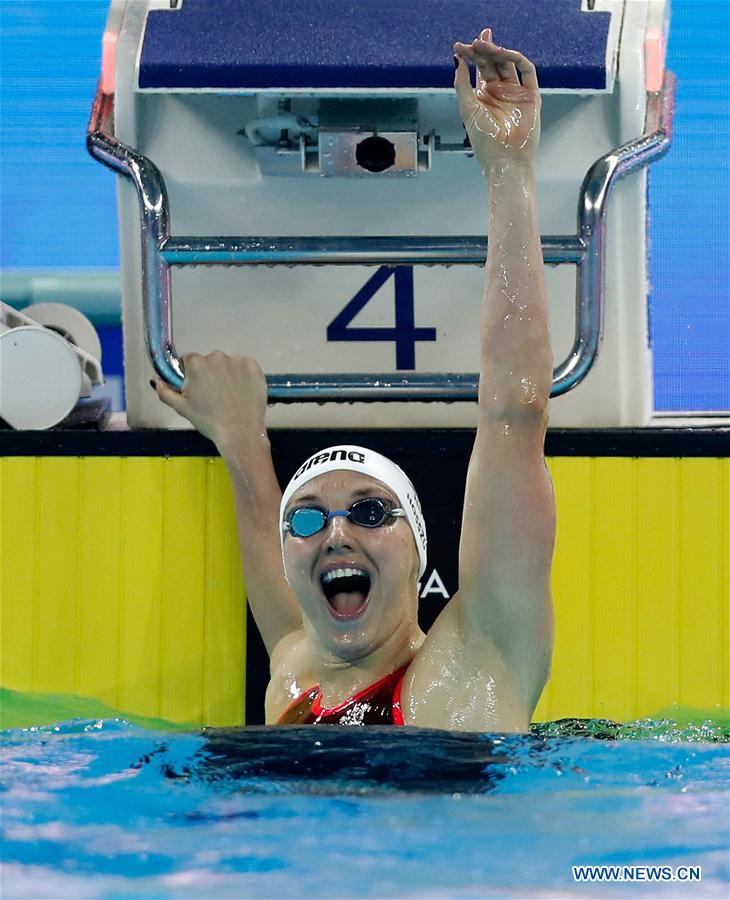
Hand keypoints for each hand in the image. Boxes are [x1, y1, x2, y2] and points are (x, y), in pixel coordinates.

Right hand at [153, 352, 267, 448]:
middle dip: (209, 373)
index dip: (191, 373)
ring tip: (229, 396)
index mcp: (197, 363)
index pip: (189, 359)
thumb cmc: (209, 421)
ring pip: (227, 363)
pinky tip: (241, 392)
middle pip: (209, 361)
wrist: (240, 432)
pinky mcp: (254, 367)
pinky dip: (243, 376)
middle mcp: (217, 357)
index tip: (197, 387)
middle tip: (214, 395)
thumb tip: (157, 381)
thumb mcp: (181, 408)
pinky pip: (244, 367)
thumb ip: (165, 391)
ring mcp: (238, 361)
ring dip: (226, 374)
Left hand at [453, 28, 540, 168]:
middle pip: (493, 63)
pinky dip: (517, 59)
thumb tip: (458, 60)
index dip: (471, 55)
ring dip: (498, 52)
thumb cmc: (485, 141)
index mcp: (484, 96)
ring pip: (508, 64)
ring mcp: (515, 92)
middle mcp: (500, 92)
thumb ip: (462, 85)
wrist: (505, 161)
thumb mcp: (467, 109)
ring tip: (486, 46)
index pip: (480, 68)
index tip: (460, 45)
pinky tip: (504, 54)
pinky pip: (527, 71)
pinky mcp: (531, 95)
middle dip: (484, 49)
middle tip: (475, 41)